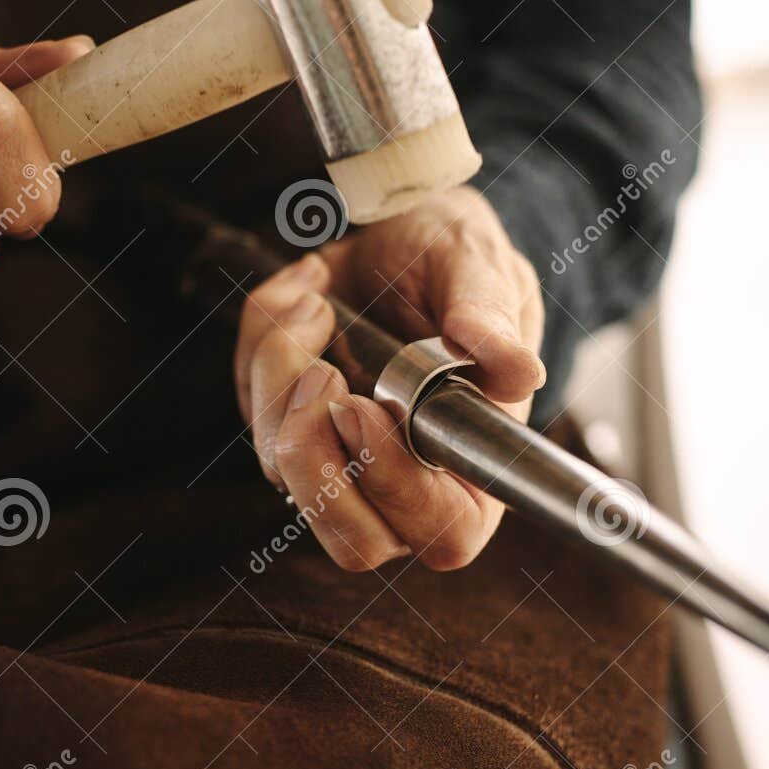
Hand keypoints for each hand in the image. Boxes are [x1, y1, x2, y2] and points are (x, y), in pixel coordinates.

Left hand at [234, 184, 544, 571]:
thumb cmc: (453, 258)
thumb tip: (518, 371)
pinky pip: (251, 407)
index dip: (395, 486)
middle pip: (349, 539)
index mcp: (474, 468)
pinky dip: (262, 342)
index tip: (361, 407)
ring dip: (279, 374)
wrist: (398, 229)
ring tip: (317, 300)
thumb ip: (491, 318)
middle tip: (320, 371)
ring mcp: (338, 461)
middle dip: (313, 455)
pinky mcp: (287, 427)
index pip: (441, 531)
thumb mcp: (478, 267)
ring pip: (282, 467)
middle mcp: (403, 483)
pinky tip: (305, 293)